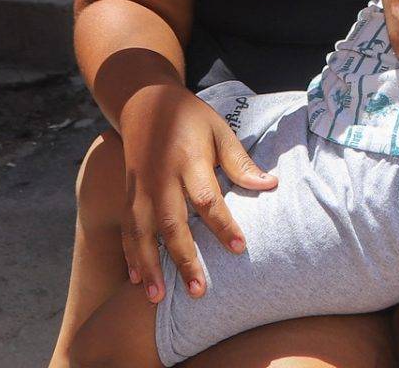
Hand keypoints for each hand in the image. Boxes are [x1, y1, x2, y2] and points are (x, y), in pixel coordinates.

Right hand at [117, 82, 276, 302]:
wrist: (143, 100)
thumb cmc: (189, 117)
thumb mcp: (219, 130)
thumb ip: (240, 161)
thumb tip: (271, 185)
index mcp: (188, 159)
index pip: (206, 197)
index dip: (222, 224)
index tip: (239, 248)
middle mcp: (160, 176)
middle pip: (171, 222)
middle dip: (184, 258)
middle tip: (199, 291)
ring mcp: (140, 187)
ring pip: (142, 231)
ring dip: (150, 265)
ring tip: (158, 298)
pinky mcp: (127, 193)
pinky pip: (127, 228)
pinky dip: (130, 254)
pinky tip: (137, 279)